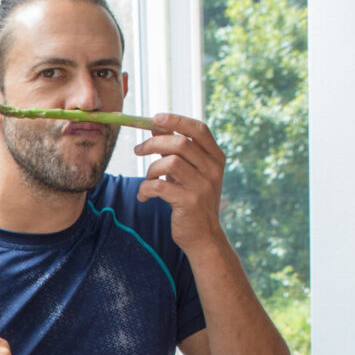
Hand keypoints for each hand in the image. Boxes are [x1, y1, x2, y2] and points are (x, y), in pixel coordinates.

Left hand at [134, 112, 228, 252]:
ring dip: (151, 169)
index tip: (155, 118)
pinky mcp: (189, 203)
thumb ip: (177, 152)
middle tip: (138, 150)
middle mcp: (213, 169)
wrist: (203, 236)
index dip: (176, 120)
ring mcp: (203, 186)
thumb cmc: (192, 200)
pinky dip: (146, 189)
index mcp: (216, 158)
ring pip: (169, 163)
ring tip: (147, 180)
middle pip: (180, 144)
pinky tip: (144, 196)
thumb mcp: (190, 173)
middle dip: (153, 144)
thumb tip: (155, 128)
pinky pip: (159, 187)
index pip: (199, 129)